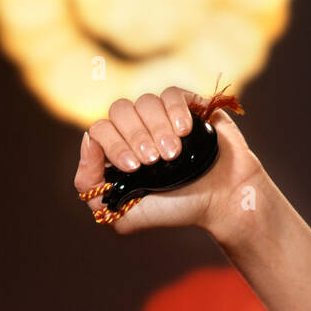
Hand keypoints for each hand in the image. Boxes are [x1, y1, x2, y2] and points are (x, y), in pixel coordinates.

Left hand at [74, 85, 263, 237]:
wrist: (223, 199)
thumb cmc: (175, 210)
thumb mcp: (123, 216)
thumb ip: (90, 188)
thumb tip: (86, 141)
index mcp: (117, 152)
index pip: (99, 131)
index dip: (114, 145)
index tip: (134, 167)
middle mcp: (136, 130)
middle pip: (118, 111)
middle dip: (136, 138)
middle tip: (155, 161)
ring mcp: (160, 116)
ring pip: (144, 101)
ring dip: (158, 129)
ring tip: (174, 154)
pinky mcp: (186, 104)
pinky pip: (170, 94)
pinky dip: (175, 112)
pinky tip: (185, 132)